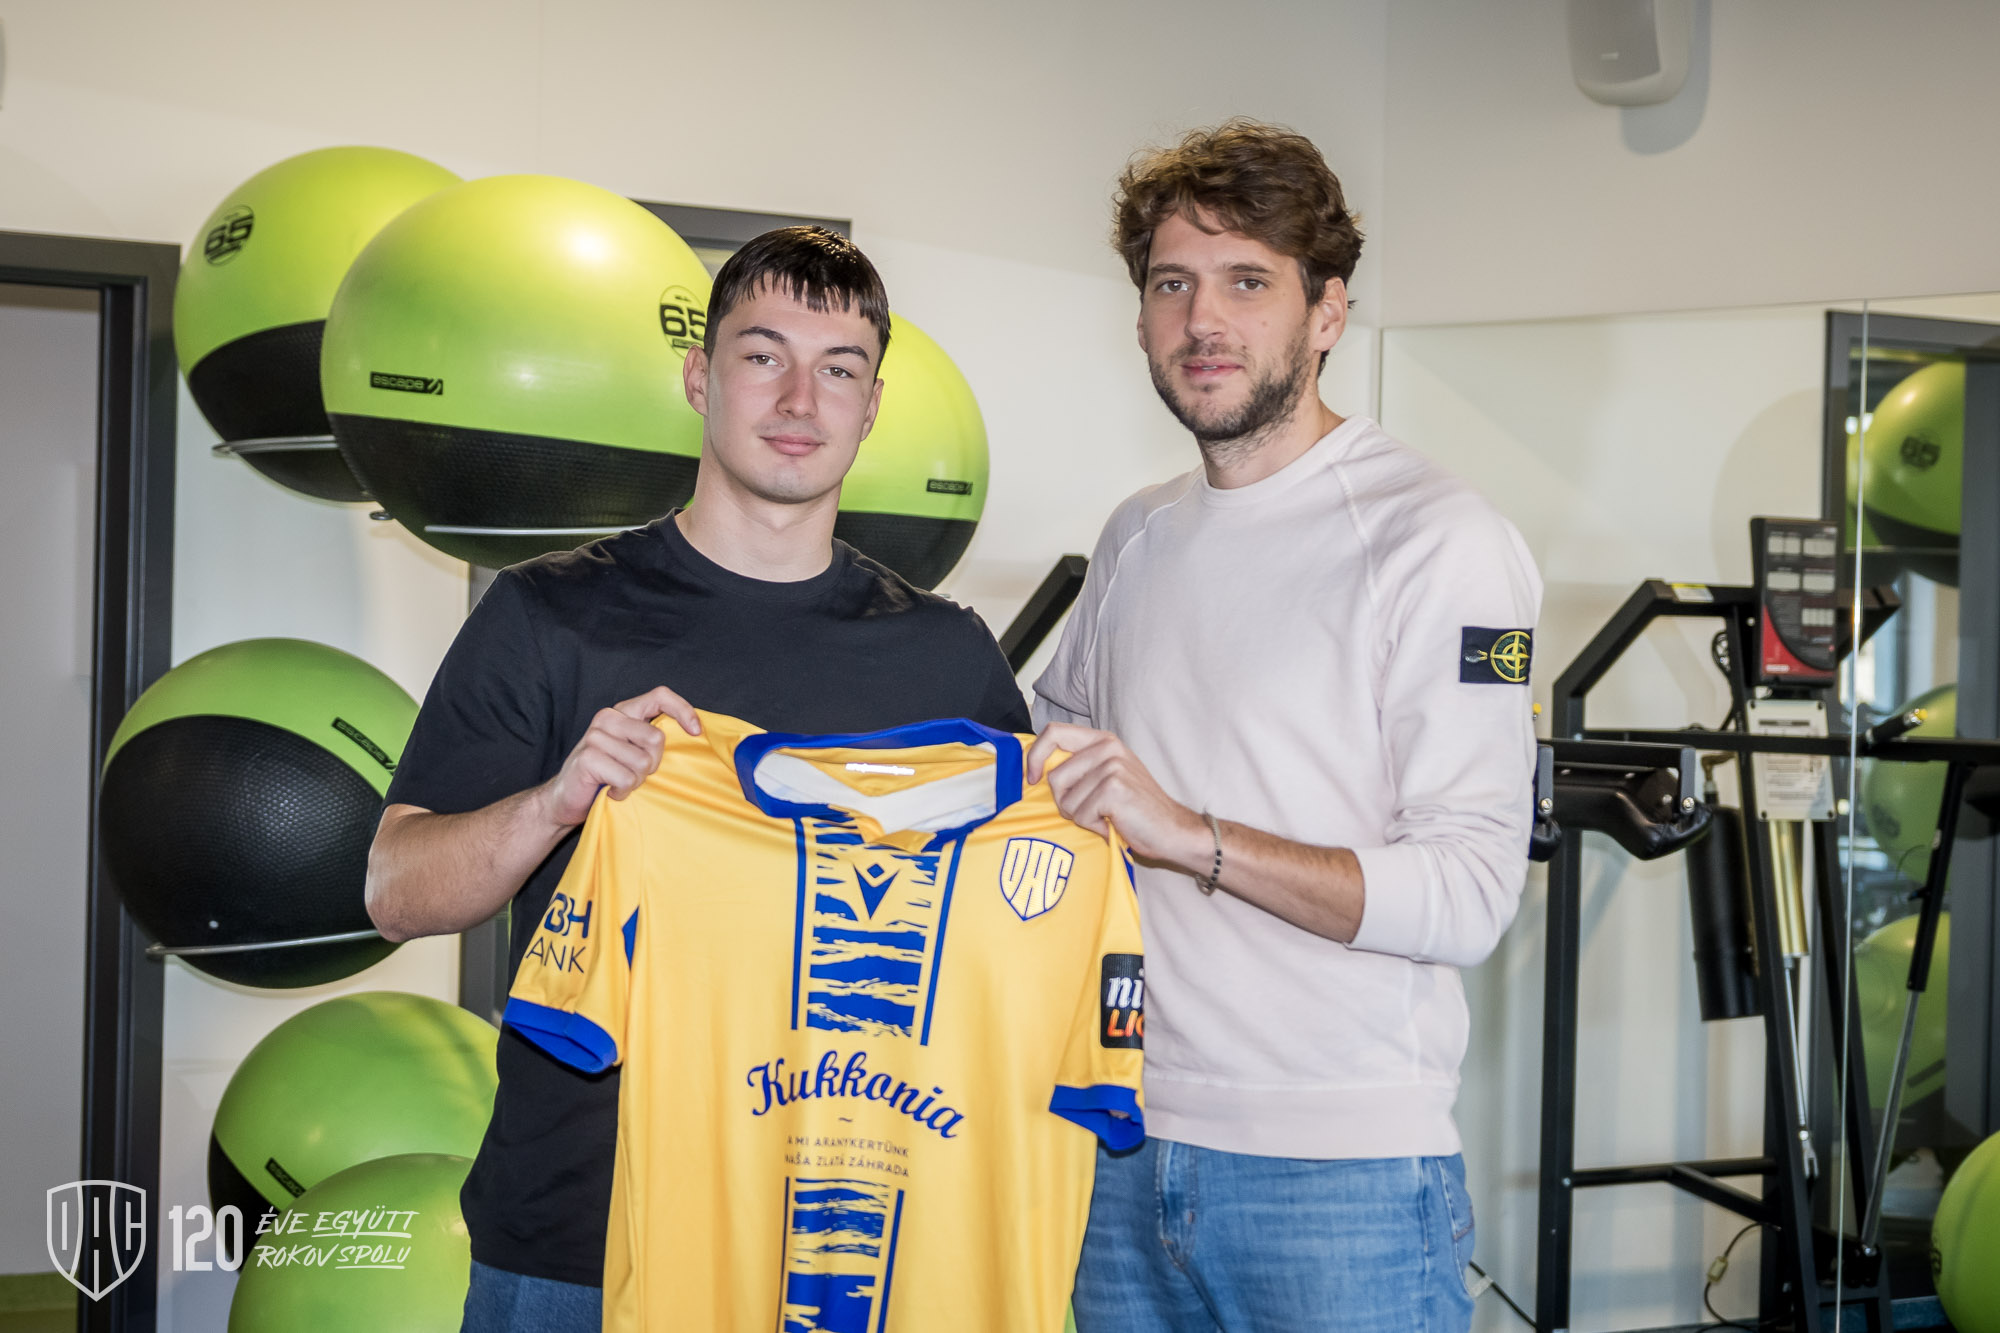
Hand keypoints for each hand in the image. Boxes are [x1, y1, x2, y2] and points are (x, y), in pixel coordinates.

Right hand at [540, 686, 700, 828]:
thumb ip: (652, 739)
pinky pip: (627, 778)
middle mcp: (608, 718)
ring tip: (620, 783)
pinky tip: (611, 791)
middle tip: (634, 774)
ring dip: (637, 781)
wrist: (566, 799)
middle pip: (656, 738)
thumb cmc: (607, 776)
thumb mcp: (633, 751)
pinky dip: (624, 792)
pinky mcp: (588, 757)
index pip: (660, 696)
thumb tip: (695, 735)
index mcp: (623, 712)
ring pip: (642, 762)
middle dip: (653, 764)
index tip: (696, 732)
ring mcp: (595, 736)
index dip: (683, 710)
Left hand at [1024, 723, 1205, 867]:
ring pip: (1065, 800)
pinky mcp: (1113, 789)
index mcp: (1104, 740)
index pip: (1053, 732)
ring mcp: (1112, 767)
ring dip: (1082, 817)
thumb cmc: (1137, 809)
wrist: (1173, 830)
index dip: (1035, 756)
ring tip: (1107, 817)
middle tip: (1089, 811)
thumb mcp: (1108, 776)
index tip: (1032, 778)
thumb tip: (1036, 769)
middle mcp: (1108, 748)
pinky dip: (1094, 827)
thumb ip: (1080, 766)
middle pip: (1055, 776)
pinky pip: (1080, 815)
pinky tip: (1114, 824)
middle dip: (1065, 802)